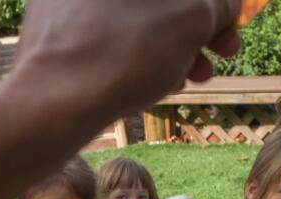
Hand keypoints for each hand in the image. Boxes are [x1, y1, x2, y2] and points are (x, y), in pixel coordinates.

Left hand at [12, 0, 242, 129]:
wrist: (49, 107)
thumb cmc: (120, 57)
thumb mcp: (188, 22)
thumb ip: (216, 4)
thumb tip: (226, 4)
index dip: (214, 4)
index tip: (231, 25)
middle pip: (159, 0)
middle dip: (196, 24)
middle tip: (222, 52)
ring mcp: (66, 5)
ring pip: (135, 17)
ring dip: (173, 44)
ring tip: (192, 77)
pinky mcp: (55, 32)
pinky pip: (110, 36)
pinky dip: (139, 54)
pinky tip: (155, 85)